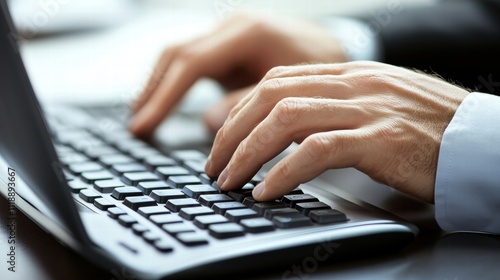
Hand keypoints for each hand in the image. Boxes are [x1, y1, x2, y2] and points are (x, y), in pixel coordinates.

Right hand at [129, 12, 346, 136]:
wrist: (335, 48)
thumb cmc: (324, 69)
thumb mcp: (294, 91)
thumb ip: (251, 106)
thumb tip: (208, 124)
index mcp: (247, 33)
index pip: (192, 63)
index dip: (166, 96)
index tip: (146, 125)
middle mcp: (232, 26)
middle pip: (177, 55)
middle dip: (154, 92)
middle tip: (137, 127)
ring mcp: (228, 33)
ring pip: (179, 55)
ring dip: (158, 86)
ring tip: (143, 118)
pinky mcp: (227, 46)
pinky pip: (191, 61)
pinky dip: (173, 83)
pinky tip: (164, 102)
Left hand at [205, 61, 469, 202]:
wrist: (481, 140)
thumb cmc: (427, 129)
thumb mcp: (373, 106)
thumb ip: (331, 108)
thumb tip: (284, 128)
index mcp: (348, 75)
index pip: (276, 81)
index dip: (239, 111)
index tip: (222, 141)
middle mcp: (352, 84)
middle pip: (271, 96)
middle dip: (232, 132)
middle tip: (214, 165)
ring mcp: (366, 108)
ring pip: (286, 118)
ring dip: (247, 151)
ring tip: (228, 180)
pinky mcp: (380, 139)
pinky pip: (318, 150)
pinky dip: (284, 171)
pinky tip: (265, 190)